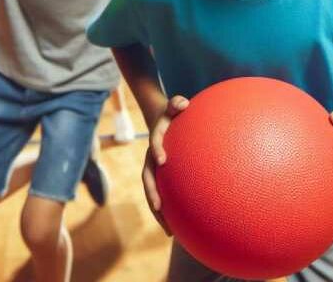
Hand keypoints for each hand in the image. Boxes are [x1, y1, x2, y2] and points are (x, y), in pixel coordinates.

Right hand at [142, 95, 188, 234]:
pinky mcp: (161, 177)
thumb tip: (183, 102)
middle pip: (148, 179)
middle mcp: (151, 159)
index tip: (162, 159)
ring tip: (169, 230)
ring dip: (159, 212)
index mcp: (155, 141)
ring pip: (153, 193)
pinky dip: (169, 211)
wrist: (160, 121)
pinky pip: (164, 195)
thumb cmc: (171, 114)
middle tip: (159, 208)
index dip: (157, 151)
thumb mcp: (172, 106)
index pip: (154, 146)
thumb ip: (176, 103)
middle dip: (152, 194)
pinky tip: (180, 227)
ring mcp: (154, 170)